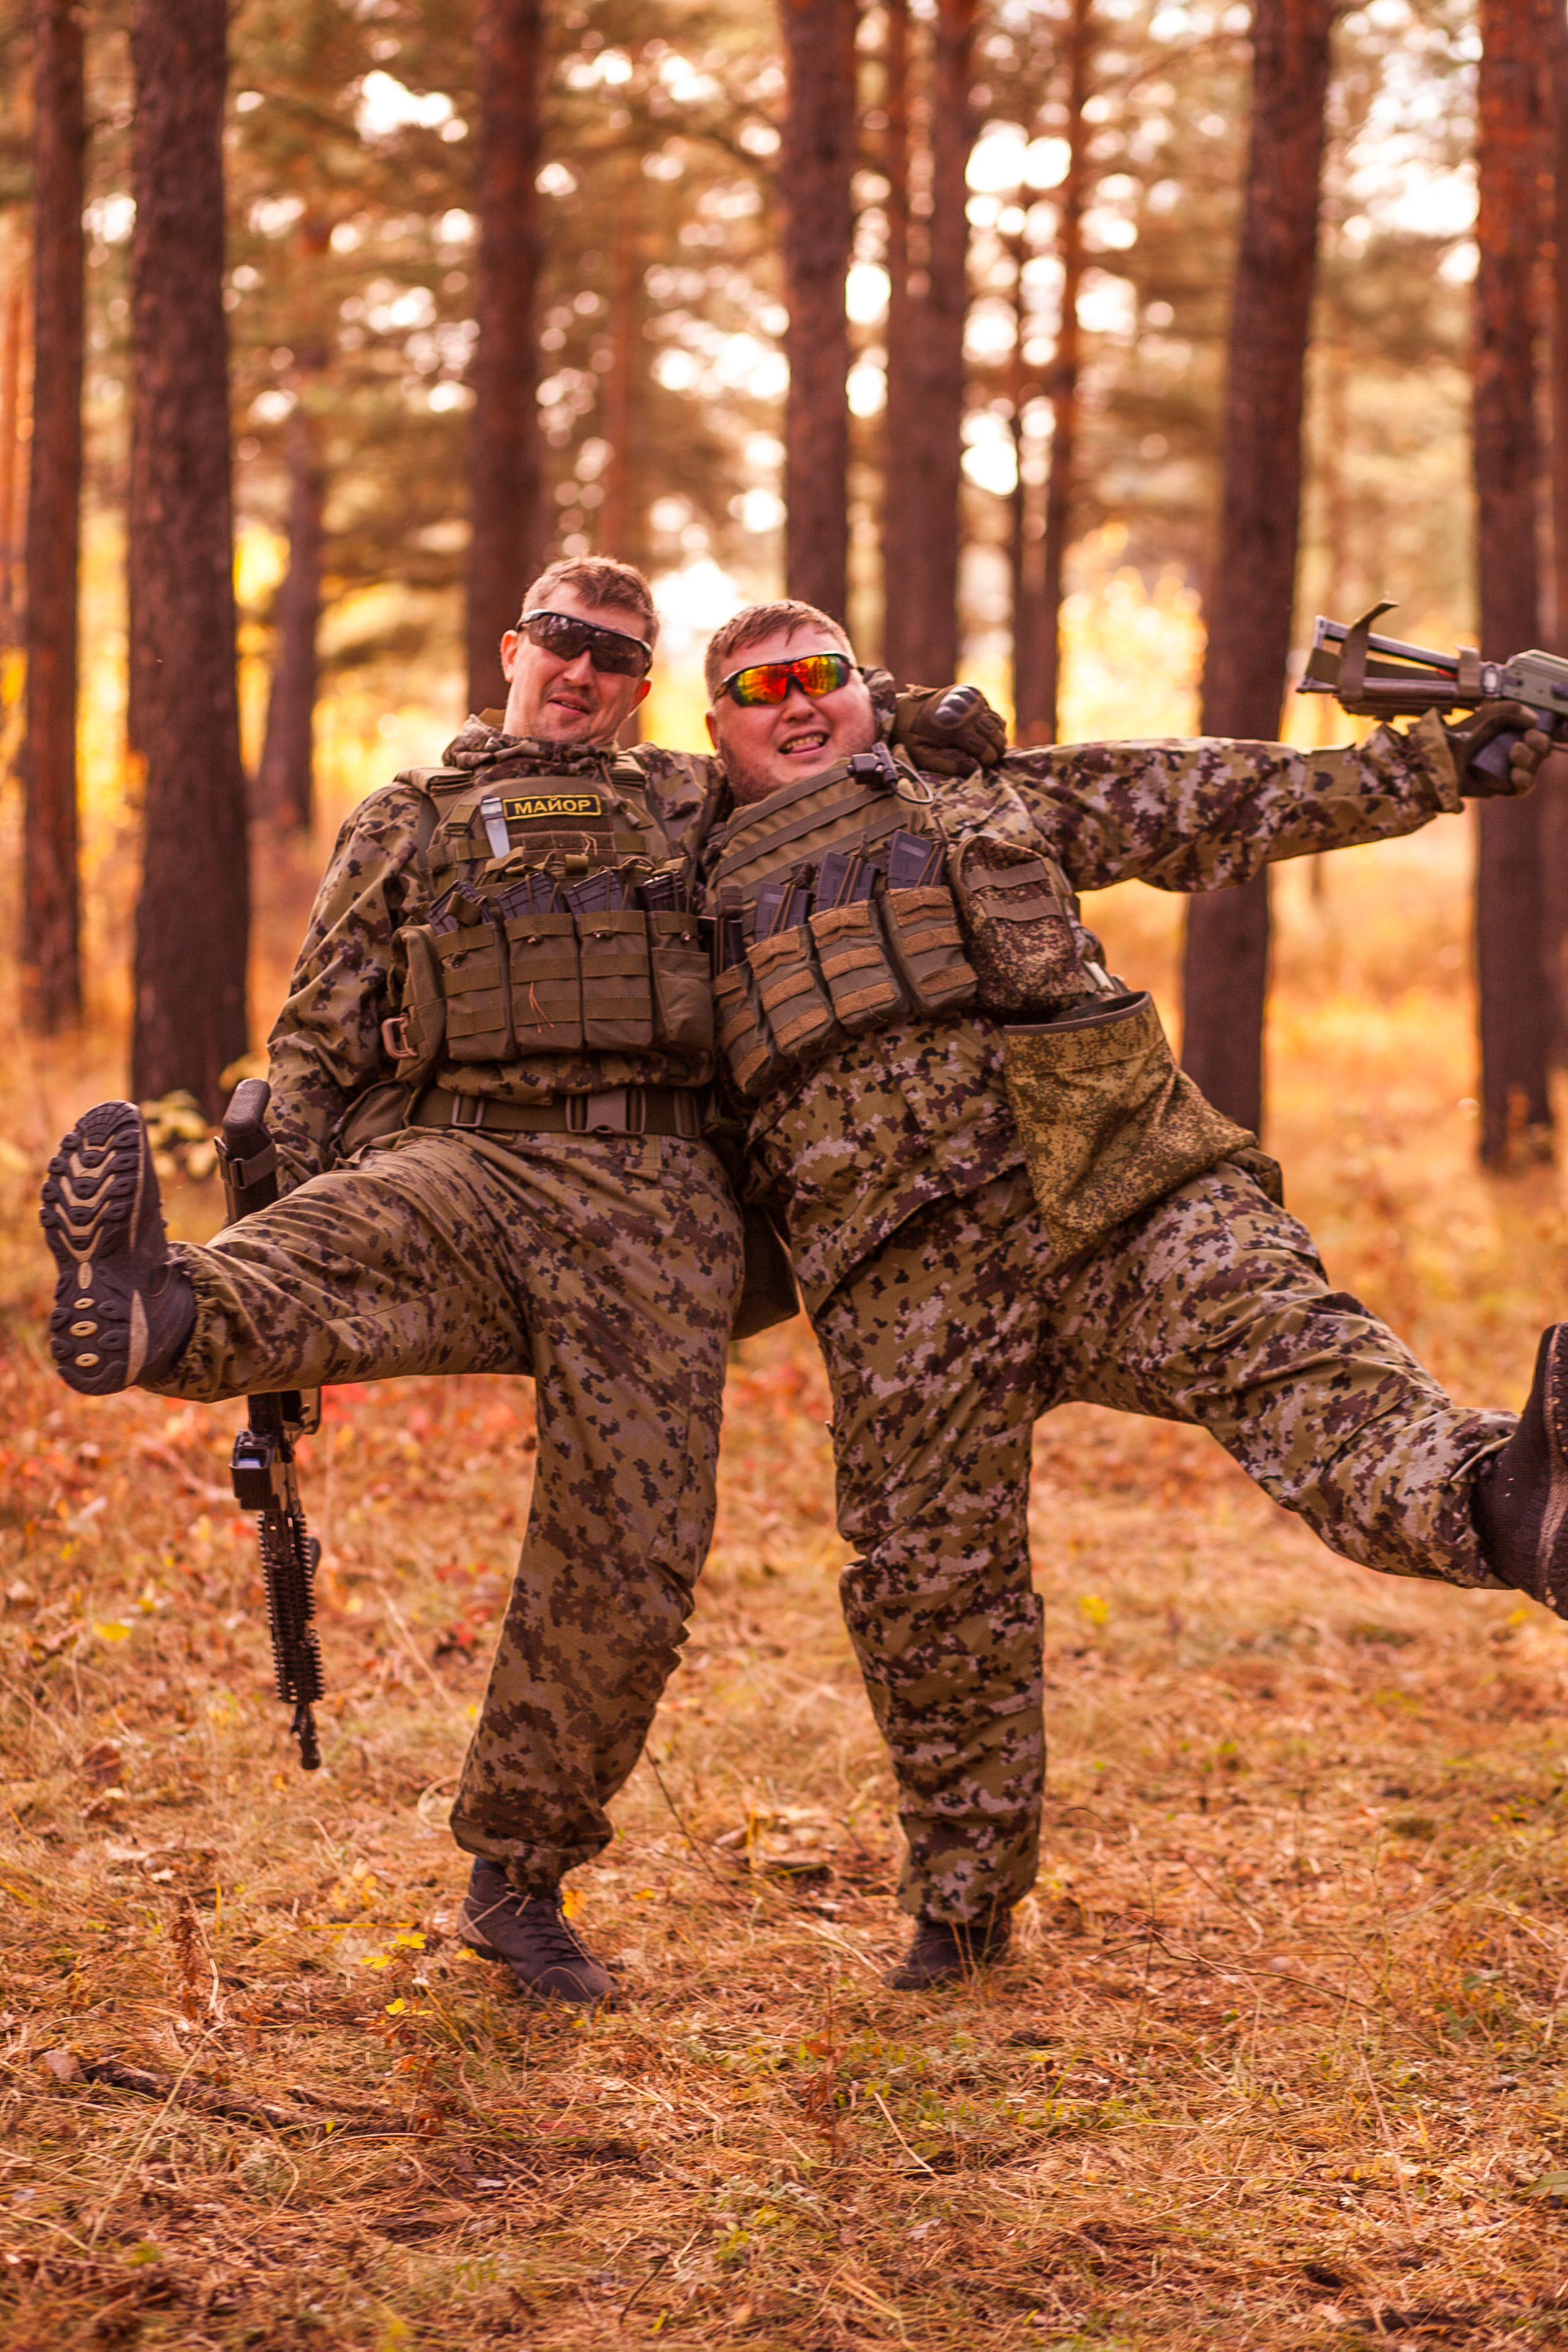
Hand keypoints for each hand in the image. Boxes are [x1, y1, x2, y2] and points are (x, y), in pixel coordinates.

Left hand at [890, 682, 1007, 774]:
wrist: (902, 708)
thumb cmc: (910, 736)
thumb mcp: (922, 756)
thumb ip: (947, 765)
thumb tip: (973, 769)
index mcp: (957, 727)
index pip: (985, 748)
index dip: (987, 760)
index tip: (983, 766)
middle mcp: (968, 710)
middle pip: (996, 735)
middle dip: (995, 750)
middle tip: (989, 759)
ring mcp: (971, 700)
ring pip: (997, 722)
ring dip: (996, 737)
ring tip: (987, 748)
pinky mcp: (971, 694)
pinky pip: (991, 712)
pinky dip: (992, 724)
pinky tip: (982, 733)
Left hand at [1444, 701, 1554, 796]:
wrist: (1441, 758)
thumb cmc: (1461, 735)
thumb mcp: (1485, 716)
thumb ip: (1510, 711)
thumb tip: (1534, 719)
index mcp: (1512, 734)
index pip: (1537, 735)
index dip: (1540, 734)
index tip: (1531, 730)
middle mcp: (1513, 753)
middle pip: (1541, 752)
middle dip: (1540, 744)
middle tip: (1528, 739)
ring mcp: (1508, 771)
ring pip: (1534, 769)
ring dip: (1530, 759)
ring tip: (1514, 753)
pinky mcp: (1502, 788)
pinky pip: (1524, 787)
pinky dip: (1524, 779)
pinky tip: (1515, 772)